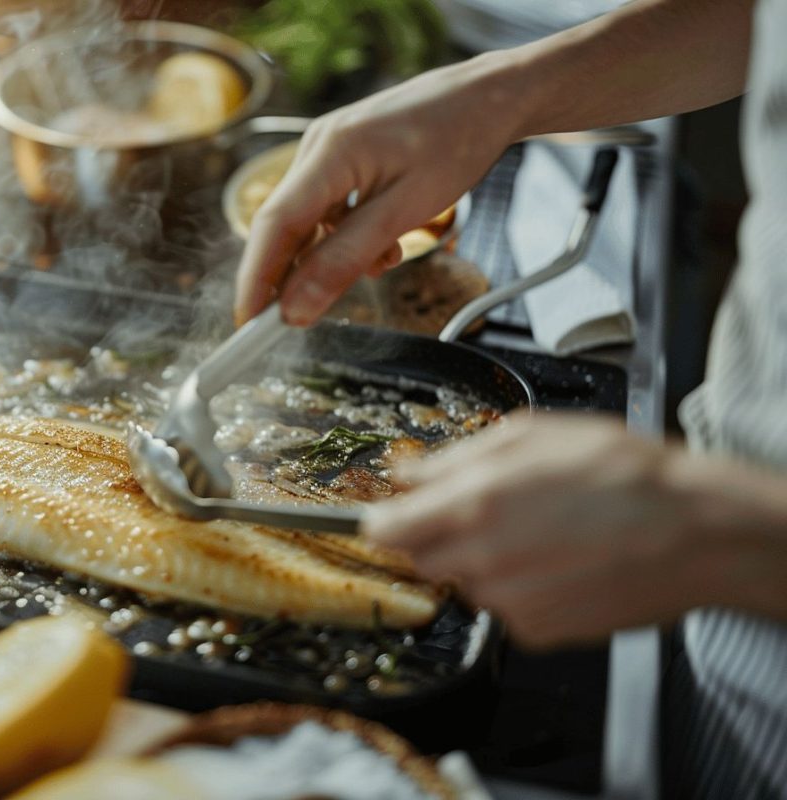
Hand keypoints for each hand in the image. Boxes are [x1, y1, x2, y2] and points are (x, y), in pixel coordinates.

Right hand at [234, 56, 523, 326]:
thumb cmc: (458, 141)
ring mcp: (328, 149)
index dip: (256, 278)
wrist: (490, 96)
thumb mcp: (406, 212)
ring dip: (335, 253)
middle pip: (285, 225)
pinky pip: (329, 208)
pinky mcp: (342, 156)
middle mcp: (317, 146)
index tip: (248, 324)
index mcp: (329, 151)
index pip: (273, 225)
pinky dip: (348, 235)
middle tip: (302, 318)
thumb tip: (297, 307)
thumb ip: (347, 259)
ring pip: (311, 222)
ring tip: (385, 256)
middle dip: (294, 275)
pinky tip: (384, 239)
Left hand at [359, 413, 786, 647]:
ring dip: (483, 561)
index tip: (391, 513)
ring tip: (540, 531)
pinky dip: (519, 589)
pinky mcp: (536, 632)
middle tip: (487, 511)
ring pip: (464, 583)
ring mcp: (508, 603)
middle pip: (418, 559)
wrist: (693, 532)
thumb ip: (455, 457)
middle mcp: (481, 559)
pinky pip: (503, 610)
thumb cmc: (622, 473)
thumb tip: (408, 472)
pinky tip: (559, 561)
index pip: (382, 530)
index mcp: (471, 505)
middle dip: (436, 535)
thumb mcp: (531, 434)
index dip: (383, 519)